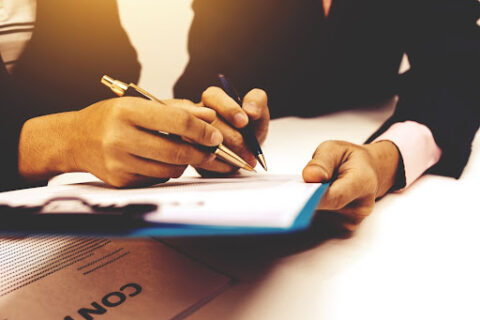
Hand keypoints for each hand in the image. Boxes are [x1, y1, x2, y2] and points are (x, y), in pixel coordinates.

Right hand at [19, 97, 222, 186]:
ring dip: (184, 162)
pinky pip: (157, 178)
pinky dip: (165, 170)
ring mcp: (118, 162)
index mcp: (127, 111)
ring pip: (170, 169)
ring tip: (183, 152)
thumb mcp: (140, 104)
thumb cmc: (111, 118)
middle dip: (201, 153)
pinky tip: (158, 160)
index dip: (202, 130)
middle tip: (211, 150)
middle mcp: (120, 138)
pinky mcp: (120, 181)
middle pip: (176, 151)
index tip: (214, 135)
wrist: (75, 140)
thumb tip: (209, 117)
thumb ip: (177, 110)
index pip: (177, 122)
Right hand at [194, 86, 269, 173]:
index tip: (244, 122)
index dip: (229, 109)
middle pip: (208, 122)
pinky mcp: (188, 155)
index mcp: (213, 100)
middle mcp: (197, 115)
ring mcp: (190, 135)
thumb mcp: (258, 113)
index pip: (213, 96)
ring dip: (225, 153)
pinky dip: (218, 165)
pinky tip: (230, 165)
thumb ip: (257, 101)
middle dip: (232, 138)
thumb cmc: (249, 130)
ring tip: (241, 160)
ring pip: (201, 142)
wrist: (243, 153)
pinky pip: (198, 160)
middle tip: (247, 150)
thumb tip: (250, 110)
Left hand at [302, 140, 399, 230]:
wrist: (366, 172)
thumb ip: (322, 161)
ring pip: (320, 218)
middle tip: (299, 187)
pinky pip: (321, 223)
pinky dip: (314, 211)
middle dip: (308, 199)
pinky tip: (317, 199)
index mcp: (363, 183)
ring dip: (310, 205)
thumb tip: (310, 176)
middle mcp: (361, 206)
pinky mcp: (343, 229)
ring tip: (315, 189)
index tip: (298, 194)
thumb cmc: (349, 160)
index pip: (336, 197)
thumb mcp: (334, 149)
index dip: (315, 197)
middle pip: (325, 209)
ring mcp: (353, 220)